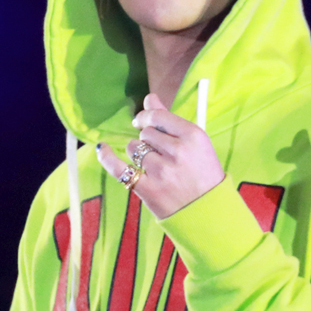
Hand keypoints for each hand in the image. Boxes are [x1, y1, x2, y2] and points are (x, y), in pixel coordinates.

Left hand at [96, 92, 223, 219]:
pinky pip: (119, 167)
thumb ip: (170, 119)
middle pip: (146, 132)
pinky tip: (102, 149)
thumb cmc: (203, 174)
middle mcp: (177, 151)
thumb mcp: (195, 144)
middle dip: (147, 139)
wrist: (208, 212)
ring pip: (134, 148)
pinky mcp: (148, 188)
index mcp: (193, 136)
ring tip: (154, 166)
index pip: (158, 116)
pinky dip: (107, 157)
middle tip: (159, 153)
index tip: (142, 122)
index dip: (146, 117)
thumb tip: (149, 98)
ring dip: (138, 153)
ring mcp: (162, 171)